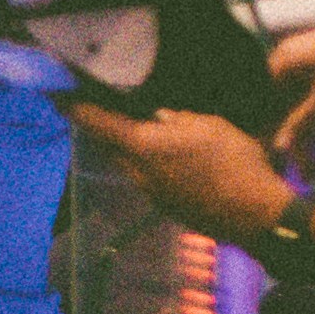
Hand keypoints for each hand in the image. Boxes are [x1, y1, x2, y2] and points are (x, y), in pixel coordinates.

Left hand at [72, 100, 298, 245]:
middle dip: (112, 129)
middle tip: (120, 112)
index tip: (60, 99)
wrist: (254, 214)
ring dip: (137, 149)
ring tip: (160, 135)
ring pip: (132, 164)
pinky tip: (180, 161)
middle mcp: (138, 172)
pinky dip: (156, 166)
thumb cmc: (234, 163)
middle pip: (113, 146)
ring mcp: (151, 194)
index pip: (98, 123)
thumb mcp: (209, 125)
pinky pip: (151, 180)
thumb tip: (163, 119)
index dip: (76, 109)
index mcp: (143, 146)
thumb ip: (178, 120)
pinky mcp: (166, 207)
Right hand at [261, 0, 314, 158]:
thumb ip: (301, 123)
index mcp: (283, 64)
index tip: (270, 160)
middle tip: (298, 173)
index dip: (266, 133)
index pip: (263, 105)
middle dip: (296, 144)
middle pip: (287, 111)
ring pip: (310, 112)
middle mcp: (295, 66)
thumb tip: (277, 146)